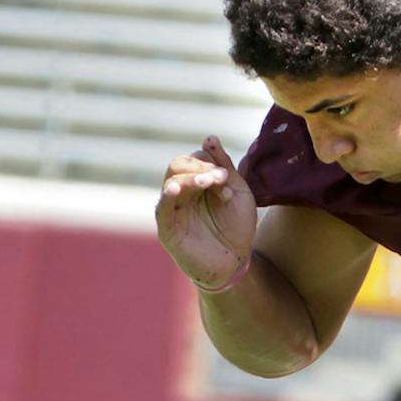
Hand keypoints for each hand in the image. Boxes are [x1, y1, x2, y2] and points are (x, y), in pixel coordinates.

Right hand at [156, 138, 256, 290]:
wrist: (235, 262)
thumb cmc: (236, 227)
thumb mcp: (238, 192)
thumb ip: (225, 166)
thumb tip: (209, 138)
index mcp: (197, 181)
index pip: (195, 158)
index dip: (211, 162)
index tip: (227, 178)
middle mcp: (182, 192)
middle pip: (179, 165)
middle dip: (200, 167)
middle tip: (221, 178)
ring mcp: (173, 209)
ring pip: (172, 182)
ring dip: (191, 178)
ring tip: (210, 182)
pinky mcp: (168, 228)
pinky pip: (162, 207)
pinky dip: (167, 196)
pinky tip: (175, 189)